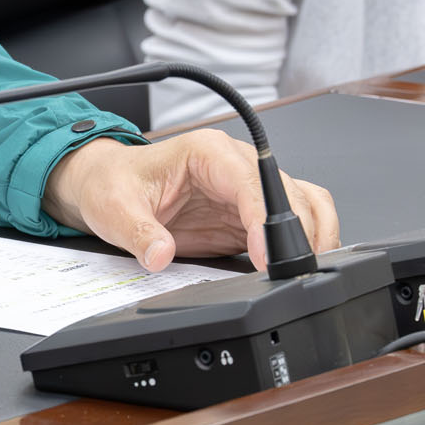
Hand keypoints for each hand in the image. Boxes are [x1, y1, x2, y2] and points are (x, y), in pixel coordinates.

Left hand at [42, 131, 340, 271]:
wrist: (110, 185)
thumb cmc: (114, 185)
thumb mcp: (114, 208)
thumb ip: (137, 232)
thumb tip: (158, 254)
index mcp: (207, 152)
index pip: (251, 182)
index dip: (265, 220)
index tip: (265, 256)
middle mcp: (235, 164)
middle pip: (289, 193)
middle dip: (298, 232)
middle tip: (289, 273)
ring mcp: (246, 190)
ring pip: (305, 203)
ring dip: (314, 236)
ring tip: (306, 271)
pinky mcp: (249, 215)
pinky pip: (295, 223)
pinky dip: (307, 243)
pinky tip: (300, 267)